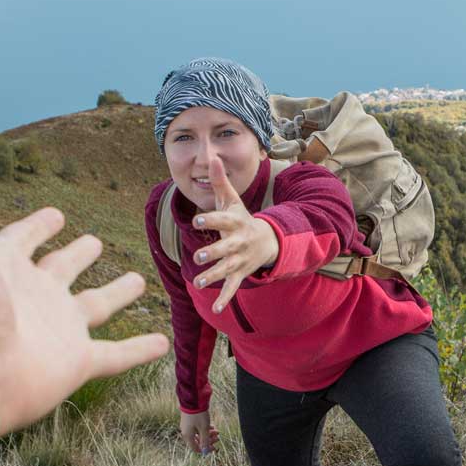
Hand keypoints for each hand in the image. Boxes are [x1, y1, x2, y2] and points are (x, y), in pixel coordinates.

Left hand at [0, 111, 169, 435]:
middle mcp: (30, 295)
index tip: (56, 213)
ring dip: (116, 295)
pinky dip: (139, 349)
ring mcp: (56, 330)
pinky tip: (163, 342)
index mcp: (0, 264)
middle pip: (61, 270)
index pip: (23, 238)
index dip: (38, 225)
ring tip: (138, 279)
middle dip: (77, 254)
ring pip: (95, 307)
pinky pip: (116, 354)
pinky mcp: (76, 362)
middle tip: (95, 240)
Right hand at [180, 410, 219, 454]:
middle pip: (198, 441)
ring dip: (208, 434)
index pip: (196, 448)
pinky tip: (212, 426)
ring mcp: (188, 425)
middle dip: (209, 440)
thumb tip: (206, 451)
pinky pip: (198, 428)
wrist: (193, 399)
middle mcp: (186, 432)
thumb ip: (205, 441)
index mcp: (188, 436)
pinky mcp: (190, 420)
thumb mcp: (204, 428)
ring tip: (217, 431)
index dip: (206, 449)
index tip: (215, 447)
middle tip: (218, 437)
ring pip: (199, 433)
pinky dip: (205, 428)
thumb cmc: (198, 415)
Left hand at [192, 157, 278, 313]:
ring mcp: (241, 259)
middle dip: (214, 253)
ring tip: (199, 282)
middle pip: (227, 248)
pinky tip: (216, 310)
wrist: (269, 240)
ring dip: (215, 276)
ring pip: (227, 269)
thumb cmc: (243, 218)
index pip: (222, 220)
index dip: (210, 220)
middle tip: (199, 257)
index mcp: (236, 222)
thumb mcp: (233, 200)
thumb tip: (212, 156)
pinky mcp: (241, 273)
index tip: (196, 221)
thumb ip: (221, 181)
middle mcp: (239, 242)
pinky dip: (225, 299)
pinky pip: (233, 288)